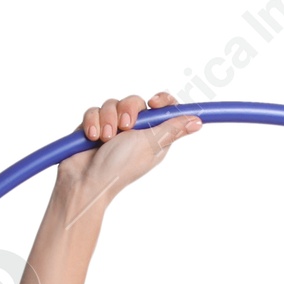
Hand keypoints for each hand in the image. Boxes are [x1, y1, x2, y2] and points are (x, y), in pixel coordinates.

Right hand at [56, 89, 200, 203]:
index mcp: (153, 136)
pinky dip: (92, 122)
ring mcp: (113, 129)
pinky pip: (94, 111)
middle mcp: (134, 132)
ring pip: (112, 104)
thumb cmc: (120, 168)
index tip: (153, 103)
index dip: (161, 101)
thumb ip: (173, 129)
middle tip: (125, 127)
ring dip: (107, 119)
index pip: (162, 108)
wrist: (86, 182)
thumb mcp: (151, 144)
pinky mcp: (94, 127)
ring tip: (104, 138)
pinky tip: (92, 137)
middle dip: (127, 110)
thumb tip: (198, 122)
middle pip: (135, 101)